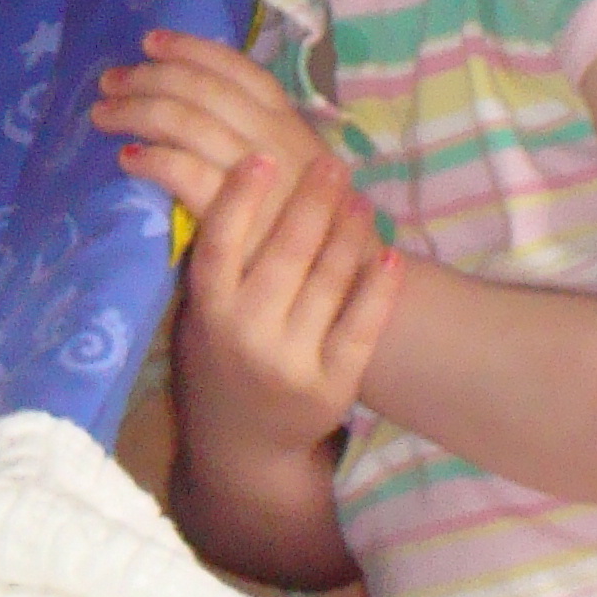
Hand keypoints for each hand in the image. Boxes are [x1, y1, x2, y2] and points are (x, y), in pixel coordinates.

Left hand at [90, 29, 328, 217]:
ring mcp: (257, 177)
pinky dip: (153, 158)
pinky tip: (128, 157)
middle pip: (204, 90)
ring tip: (103, 114)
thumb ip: (261, 137)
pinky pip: (185, 173)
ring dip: (138, 111)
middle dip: (151, 76)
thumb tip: (203, 99)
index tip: (151, 41)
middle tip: (110, 79)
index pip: (240, 71)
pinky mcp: (236, 216)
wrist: (327, 293)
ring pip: (187, 122)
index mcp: (291, 126)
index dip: (193, 50)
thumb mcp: (296, 171)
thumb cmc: (302, 229)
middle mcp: (276, 141)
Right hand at [174, 149, 402, 461]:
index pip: (220, 244)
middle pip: (285, 253)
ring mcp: (290, 363)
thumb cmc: (223, 352)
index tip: (262, 156)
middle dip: (312, 202)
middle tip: (331, 165)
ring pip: (328, 282)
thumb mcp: (204, 311)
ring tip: (361, 200)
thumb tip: (245, 174)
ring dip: (350, 233)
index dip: (240, 198)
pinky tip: (391, 254)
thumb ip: (220, 258)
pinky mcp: (332, 387)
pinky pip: (363, 325)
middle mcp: (245, 335)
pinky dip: (381, 287)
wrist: (243, 440)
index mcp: (208, 311)